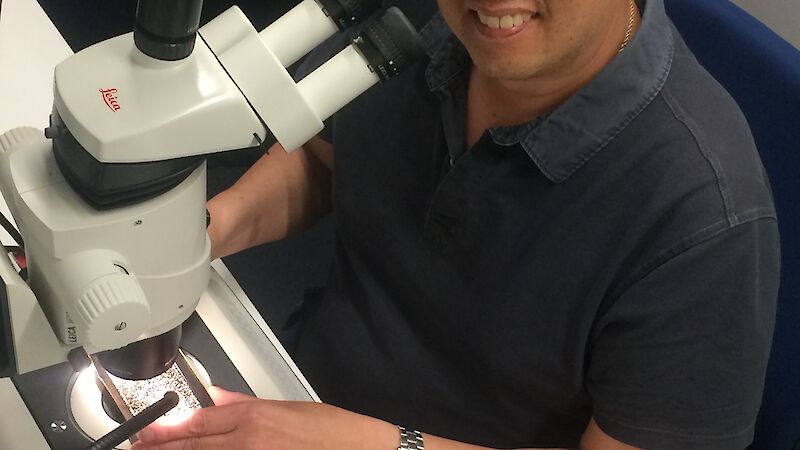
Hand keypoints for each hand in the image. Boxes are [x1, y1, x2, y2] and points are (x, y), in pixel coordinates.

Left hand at [130, 386, 397, 449]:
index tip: (148, 431)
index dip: (166, 429)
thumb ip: (242, 404)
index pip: (197, 423)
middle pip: (192, 446)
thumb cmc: (331, 432)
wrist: (358, 449)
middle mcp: (248, 443)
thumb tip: (214, 400)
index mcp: (254, 418)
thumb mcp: (286, 407)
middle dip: (161, 448)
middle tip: (138, 447)